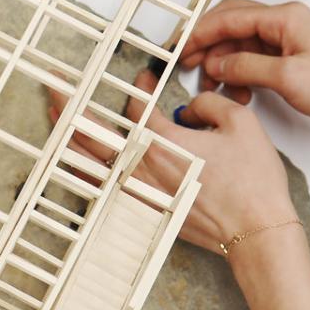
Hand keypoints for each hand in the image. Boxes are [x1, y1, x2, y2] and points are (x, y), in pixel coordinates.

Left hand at [46, 69, 300, 255]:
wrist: (256, 232)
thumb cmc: (253, 185)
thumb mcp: (241, 124)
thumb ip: (210, 104)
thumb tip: (192, 106)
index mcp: (162, 143)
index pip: (137, 107)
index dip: (139, 86)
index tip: (145, 77)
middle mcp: (143, 169)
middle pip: (93, 132)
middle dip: (69, 105)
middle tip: (53, 85)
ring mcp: (140, 194)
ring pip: (91, 162)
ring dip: (70, 136)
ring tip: (54, 117)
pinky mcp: (146, 212)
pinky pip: (104, 188)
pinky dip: (87, 170)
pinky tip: (80, 162)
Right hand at [178, 0, 309, 132]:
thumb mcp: (288, 78)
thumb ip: (245, 68)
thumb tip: (214, 64)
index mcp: (284, 18)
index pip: (228, 17)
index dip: (199, 33)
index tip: (178, 52)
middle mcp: (284, 24)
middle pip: (231, 26)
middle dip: (207, 46)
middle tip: (186, 68)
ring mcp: (288, 43)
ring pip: (241, 47)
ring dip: (223, 66)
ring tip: (214, 91)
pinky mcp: (292, 62)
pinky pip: (255, 63)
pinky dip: (240, 77)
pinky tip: (238, 96)